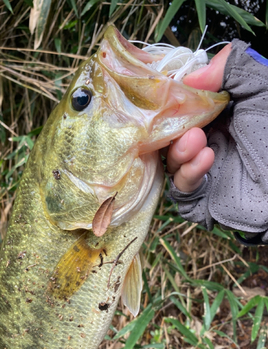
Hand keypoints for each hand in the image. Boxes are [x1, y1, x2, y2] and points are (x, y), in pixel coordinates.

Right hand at [166, 43, 231, 191]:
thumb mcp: (263, 88)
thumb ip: (232, 68)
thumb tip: (190, 75)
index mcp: (219, 117)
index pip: (181, 108)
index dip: (172, 101)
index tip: (169, 95)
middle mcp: (208, 142)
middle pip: (170, 136)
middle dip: (173, 129)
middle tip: (187, 125)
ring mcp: (204, 172)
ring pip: (171, 163)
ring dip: (179, 151)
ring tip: (198, 142)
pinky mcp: (203, 199)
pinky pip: (181, 190)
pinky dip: (188, 173)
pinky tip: (207, 159)